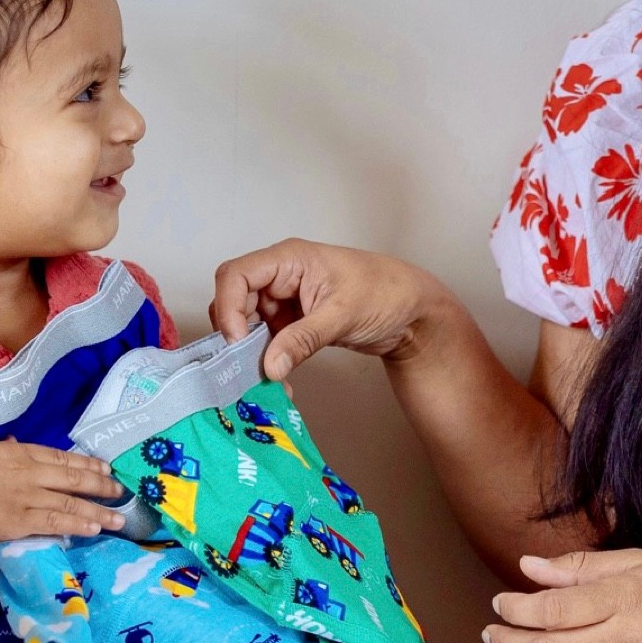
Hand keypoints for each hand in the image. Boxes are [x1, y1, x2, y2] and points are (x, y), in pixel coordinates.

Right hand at [0, 441, 128, 541]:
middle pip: (73, 477)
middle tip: (121, 492)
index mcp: (18, 452)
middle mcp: (27, 472)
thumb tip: (20, 445)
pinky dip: (76, 524)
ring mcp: (24, 497)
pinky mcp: (17, 522)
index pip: (62, 456)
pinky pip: (53, 522)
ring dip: (98, 511)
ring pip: (70, 502)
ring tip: (118, 518)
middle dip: (101, 485)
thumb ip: (7, 451)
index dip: (87, 463)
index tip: (106, 468)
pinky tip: (92, 528)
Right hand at [211, 238, 451, 380]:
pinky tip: (279, 382)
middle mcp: (281, 277)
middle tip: (246, 367)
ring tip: (265, 381)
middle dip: (237, 336)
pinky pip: (268, 343)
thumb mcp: (342, 315)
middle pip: (235, 302)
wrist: (413, 313)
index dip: (228, 307)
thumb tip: (269, 366)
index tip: (237, 341)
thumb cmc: (386, 293)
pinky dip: (269, 362)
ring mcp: (286, 301)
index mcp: (289, 259)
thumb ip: (302, 340)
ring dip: (252, 355)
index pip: (236, 275)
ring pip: (249, 327)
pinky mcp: (293, 324)